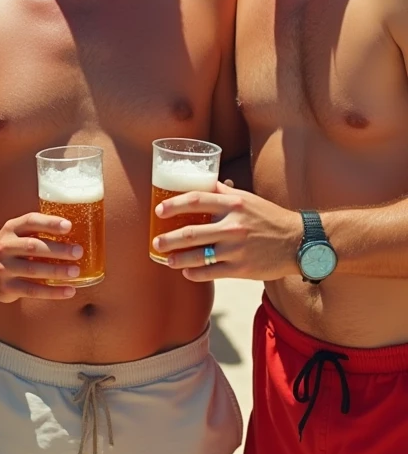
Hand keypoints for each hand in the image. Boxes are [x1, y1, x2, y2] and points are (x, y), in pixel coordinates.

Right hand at [0, 212, 82, 302]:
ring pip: (33, 270)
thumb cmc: (9, 247)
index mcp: (11, 228)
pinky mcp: (7, 287)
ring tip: (76, 271)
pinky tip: (69, 291)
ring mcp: (4, 268)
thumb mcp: (16, 233)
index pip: (31, 221)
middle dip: (58, 250)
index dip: (50, 223)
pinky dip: (53, 292)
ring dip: (57, 271)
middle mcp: (5, 246)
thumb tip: (74, 232)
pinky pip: (33, 290)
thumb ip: (37, 231)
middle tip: (78, 251)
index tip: (68, 226)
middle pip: (34, 247)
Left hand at [151, 182, 300, 280]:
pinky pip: (210, 272)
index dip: (173, 205)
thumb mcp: (246, 198)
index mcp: (232, 204)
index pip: (195, 200)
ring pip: (198, 255)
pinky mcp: (241, 269)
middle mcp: (232, 225)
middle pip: (191, 232)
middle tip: (156, 242)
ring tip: (167, 259)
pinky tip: (187, 272)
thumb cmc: (269, 217)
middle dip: (168, 239)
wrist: (297, 242)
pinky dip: (195, 273)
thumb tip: (203, 180)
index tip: (159, 211)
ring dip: (178, 259)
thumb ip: (223, 191)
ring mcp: (236, 249)